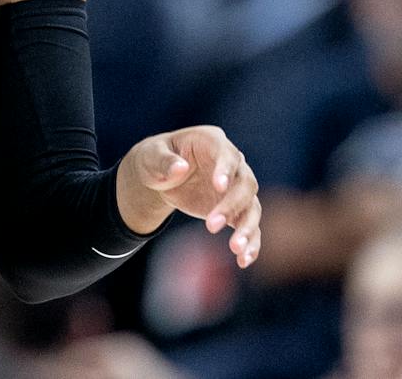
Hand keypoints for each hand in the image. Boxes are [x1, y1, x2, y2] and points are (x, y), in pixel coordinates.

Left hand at [120, 125, 260, 268]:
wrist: (158, 177)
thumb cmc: (153, 159)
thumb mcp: (150, 156)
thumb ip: (163, 161)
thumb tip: (180, 168)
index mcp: (211, 141)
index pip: (227, 154)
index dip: (225, 170)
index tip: (218, 187)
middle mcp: (231, 163)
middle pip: (244, 184)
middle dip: (231, 205)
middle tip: (210, 225)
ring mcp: (235, 187)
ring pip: (251, 207)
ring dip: (247, 228)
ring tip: (236, 249)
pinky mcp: (235, 209)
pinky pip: (248, 225)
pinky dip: (250, 243)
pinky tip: (244, 260)